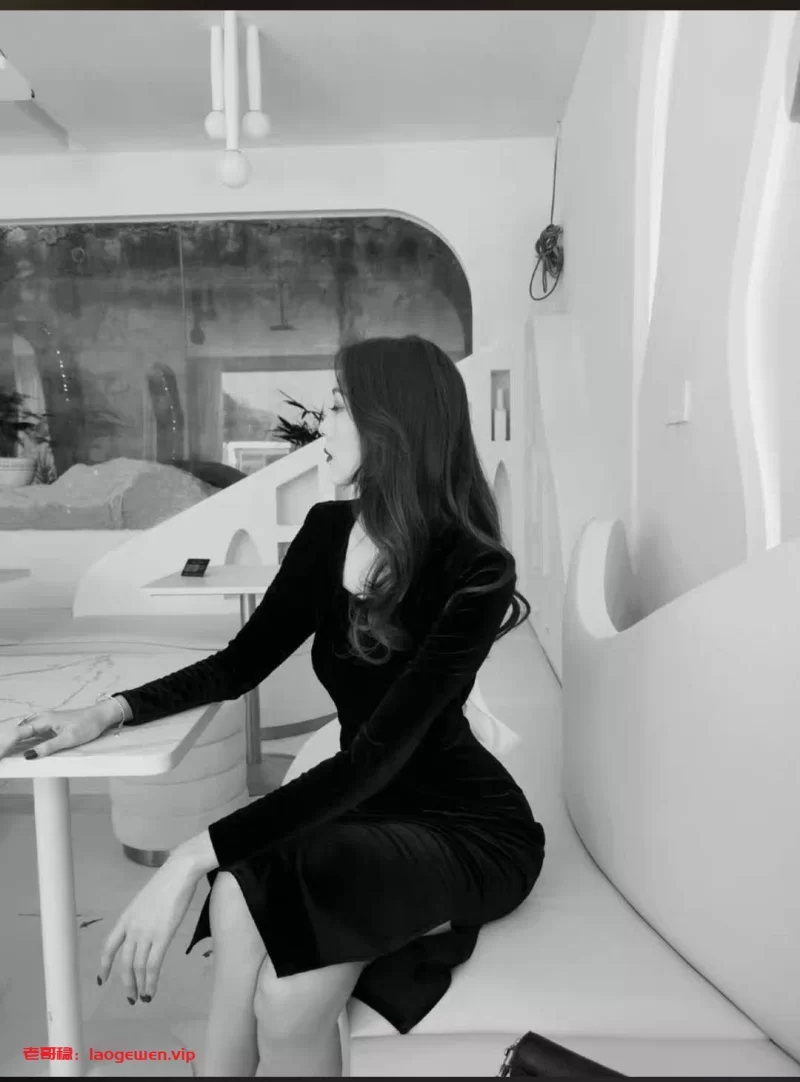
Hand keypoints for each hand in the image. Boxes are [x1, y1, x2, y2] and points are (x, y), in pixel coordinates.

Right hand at [0, 704, 114, 760]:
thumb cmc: (87, 725)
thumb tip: (27, 755)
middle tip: (2, 754)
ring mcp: (45, 719)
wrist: (101, 715)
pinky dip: (23, 737)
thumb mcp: (68, 739)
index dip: (7, 744)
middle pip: (18, 730)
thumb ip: (47, 747)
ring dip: (15, 739)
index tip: (1, 754)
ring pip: (24, 729)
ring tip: (7, 751)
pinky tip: (21, 745)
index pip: (19, 733)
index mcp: (44, 720)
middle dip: (8, 742)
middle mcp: (42, 717)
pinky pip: (31, 730)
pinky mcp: (50, 723)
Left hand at [98, 855, 199, 1002]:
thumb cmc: (167, 882)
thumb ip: (143, 917)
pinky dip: (150, 981)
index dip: (105, 965)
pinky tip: (151, 991)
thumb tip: (148, 927)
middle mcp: (132, 928)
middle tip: (130, 997)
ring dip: (138, 985)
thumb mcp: (146, 900)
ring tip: (142, 998)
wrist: (179, 873)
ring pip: (137, 967)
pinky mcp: (162, 936)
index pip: (109, 946)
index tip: (102, 979)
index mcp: (126, 918)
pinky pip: (152, 965)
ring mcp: (146, 932)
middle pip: (123, 962)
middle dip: (126, 983)